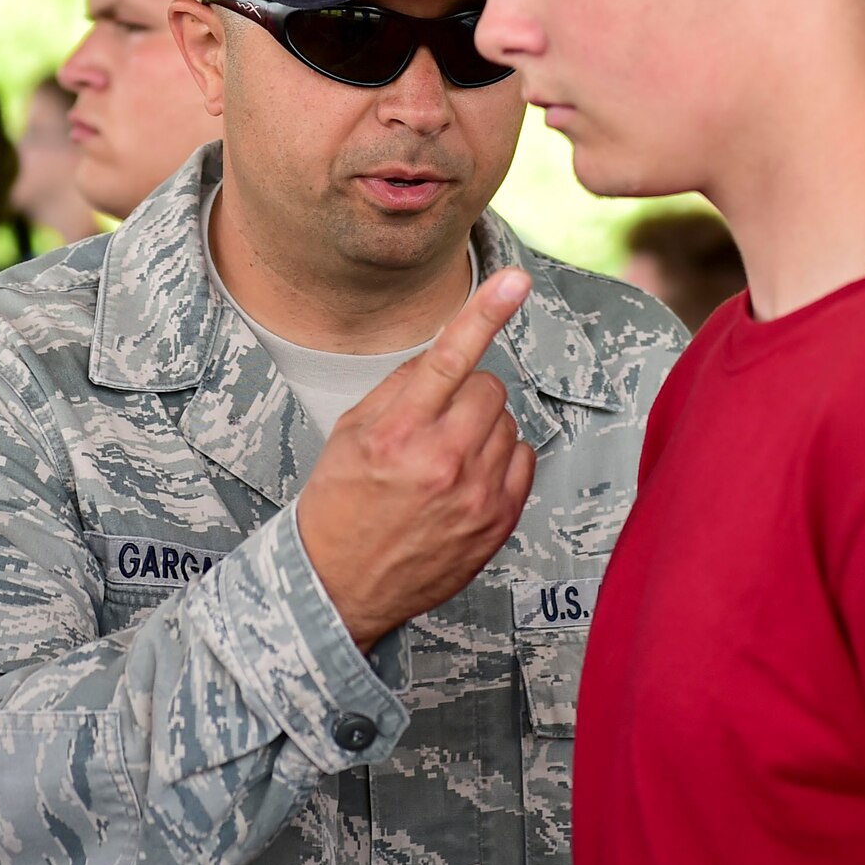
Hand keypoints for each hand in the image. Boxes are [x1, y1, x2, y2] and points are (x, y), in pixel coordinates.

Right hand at [296, 267, 537, 649]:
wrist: (341, 584)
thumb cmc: (341, 504)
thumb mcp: (351, 433)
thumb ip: (400, 387)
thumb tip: (444, 352)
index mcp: (399, 433)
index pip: (449, 358)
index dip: (484, 313)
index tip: (514, 281)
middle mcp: (443, 462)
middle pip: (489, 386)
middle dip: (465, 394)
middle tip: (434, 423)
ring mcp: (477, 495)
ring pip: (507, 422)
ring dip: (482, 428)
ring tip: (444, 459)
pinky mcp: (499, 521)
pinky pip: (524, 459)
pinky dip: (501, 459)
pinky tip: (467, 479)